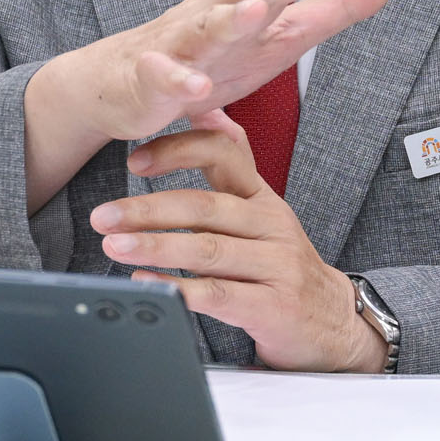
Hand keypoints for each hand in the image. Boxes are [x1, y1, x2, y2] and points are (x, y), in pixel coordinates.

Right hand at [73, 0, 398, 141]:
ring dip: (233, 18)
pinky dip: (181, 82)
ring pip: (209, 27)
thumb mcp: (281, 35)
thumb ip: (335, 8)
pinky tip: (197, 89)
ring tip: (257, 11)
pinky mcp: (152, 78)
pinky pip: (166, 79)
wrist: (122, 82)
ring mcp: (183, 43)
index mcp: (252, 1)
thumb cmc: (209, 54)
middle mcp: (219, 13)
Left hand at [89, 111, 387, 373]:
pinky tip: (146, 283)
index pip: (224, 152)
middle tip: (103, 216)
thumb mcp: (262, 215)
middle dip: (146, 209)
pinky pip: (218, 295)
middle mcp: (272, 224)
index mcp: (263, 198)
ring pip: (207, 249)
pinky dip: (178, 288)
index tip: (134, 159)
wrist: (336, 327)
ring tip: (113, 246)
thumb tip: (209, 113)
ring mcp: (277, 265)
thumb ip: (234, 170)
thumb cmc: (283, 269)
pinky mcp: (275, 306)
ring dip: (154, 246)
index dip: (178, 150)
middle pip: (203, 206)